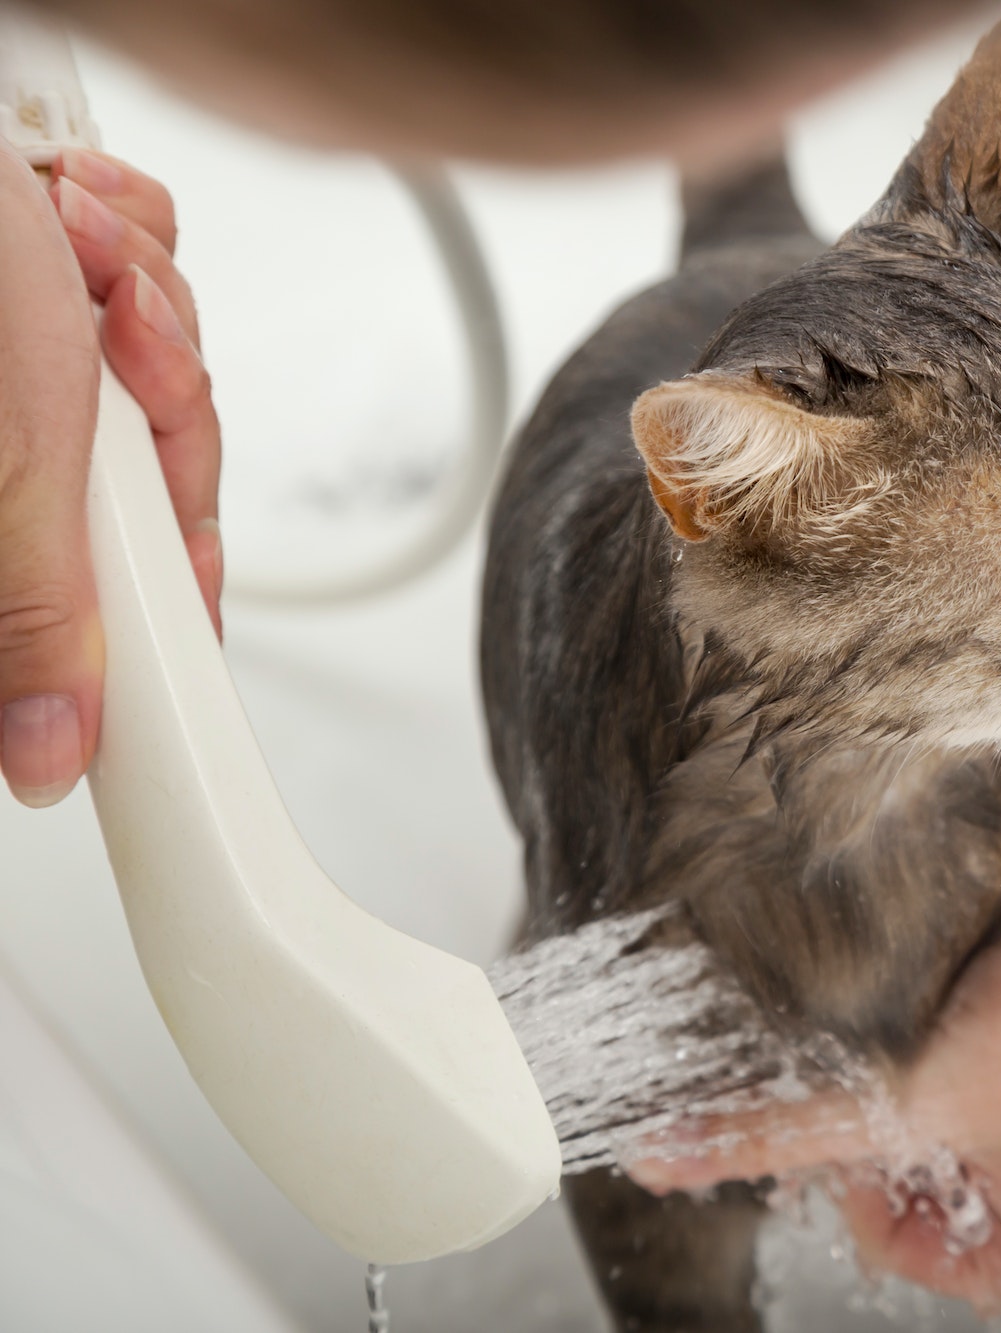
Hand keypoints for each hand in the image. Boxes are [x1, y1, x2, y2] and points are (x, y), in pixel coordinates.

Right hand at [0, 140, 221, 808]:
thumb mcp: (13, 459)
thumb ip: (38, 605)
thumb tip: (44, 756)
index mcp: (7, 524)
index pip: (111, 613)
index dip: (175, 595)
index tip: (200, 610)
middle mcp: (14, 461)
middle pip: (161, 495)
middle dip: (166, 414)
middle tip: (118, 349)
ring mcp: (38, 379)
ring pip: (168, 393)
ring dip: (150, 313)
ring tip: (80, 261)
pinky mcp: (62, 298)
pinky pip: (154, 302)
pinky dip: (137, 248)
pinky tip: (82, 219)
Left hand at [626, 806, 1000, 1315]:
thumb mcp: (921, 1094)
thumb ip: (788, 1131)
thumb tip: (670, 1157)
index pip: (912, 1251)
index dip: (859, 1180)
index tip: (859, 1108)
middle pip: (950, 1183)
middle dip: (912, 1118)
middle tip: (911, 1051)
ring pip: (990, 1115)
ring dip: (955, 1065)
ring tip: (972, 1007)